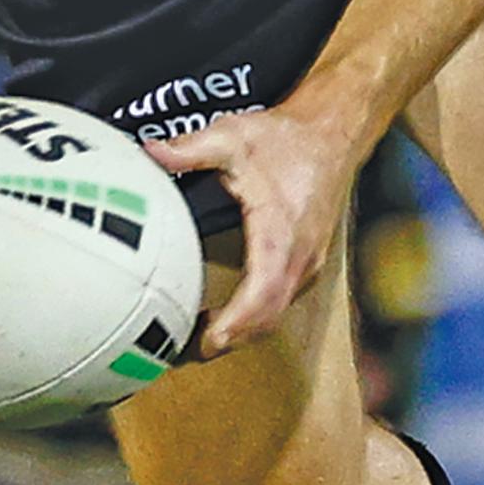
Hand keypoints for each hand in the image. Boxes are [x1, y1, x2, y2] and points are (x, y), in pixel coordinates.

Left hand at [144, 103, 355, 357]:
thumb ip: (190, 148)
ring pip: (277, 312)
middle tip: (189, 351)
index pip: (262, 292)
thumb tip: (150, 152)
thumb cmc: (288, 138)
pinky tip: (229, 315)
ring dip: (244, 331)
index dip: (236, 323)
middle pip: (268, 317)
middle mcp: (299, 254)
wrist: (333, 133)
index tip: (208, 341)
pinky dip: (257, 316)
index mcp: (281, 232)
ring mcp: (307, 261)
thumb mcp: (233, 136)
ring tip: (202, 339)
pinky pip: (282, 300)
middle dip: (233, 339)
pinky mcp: (307, 260)